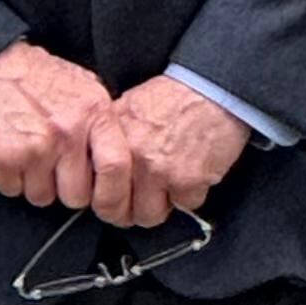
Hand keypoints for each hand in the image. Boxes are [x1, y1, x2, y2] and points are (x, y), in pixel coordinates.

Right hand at [0, 39, 114, 206]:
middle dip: (65, 190)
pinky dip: (9, 178)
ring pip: (42, 197)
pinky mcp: (4, 156)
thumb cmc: (39, 79)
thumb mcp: (85, 90)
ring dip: (35, 184)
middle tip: (55, 168)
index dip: (113, 196)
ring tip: (30, 154)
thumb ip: (103, 127)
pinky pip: (12, 190)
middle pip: (76, 196)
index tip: (106, 204)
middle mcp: (66, 131)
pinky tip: (11, 153)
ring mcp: (34, 146)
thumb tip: (119, 167)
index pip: (116, 168)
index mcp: (94, 114)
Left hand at [86, 76, 248, 233]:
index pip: (93, 187)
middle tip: (141, 201)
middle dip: (129, 210)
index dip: (104, 198)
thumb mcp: (130, 107)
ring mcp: (158, 170)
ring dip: (160, 207)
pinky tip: (193, 173)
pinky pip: (184, 206)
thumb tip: (99, 168)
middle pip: (117, 211)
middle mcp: (132, 155)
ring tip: (169, 187)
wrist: (212, 88)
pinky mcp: (187, 181)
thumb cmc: (175, 97)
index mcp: (113, 137)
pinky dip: (191, 195)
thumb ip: (113, 139)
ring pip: (149, 216)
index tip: (113, 198)